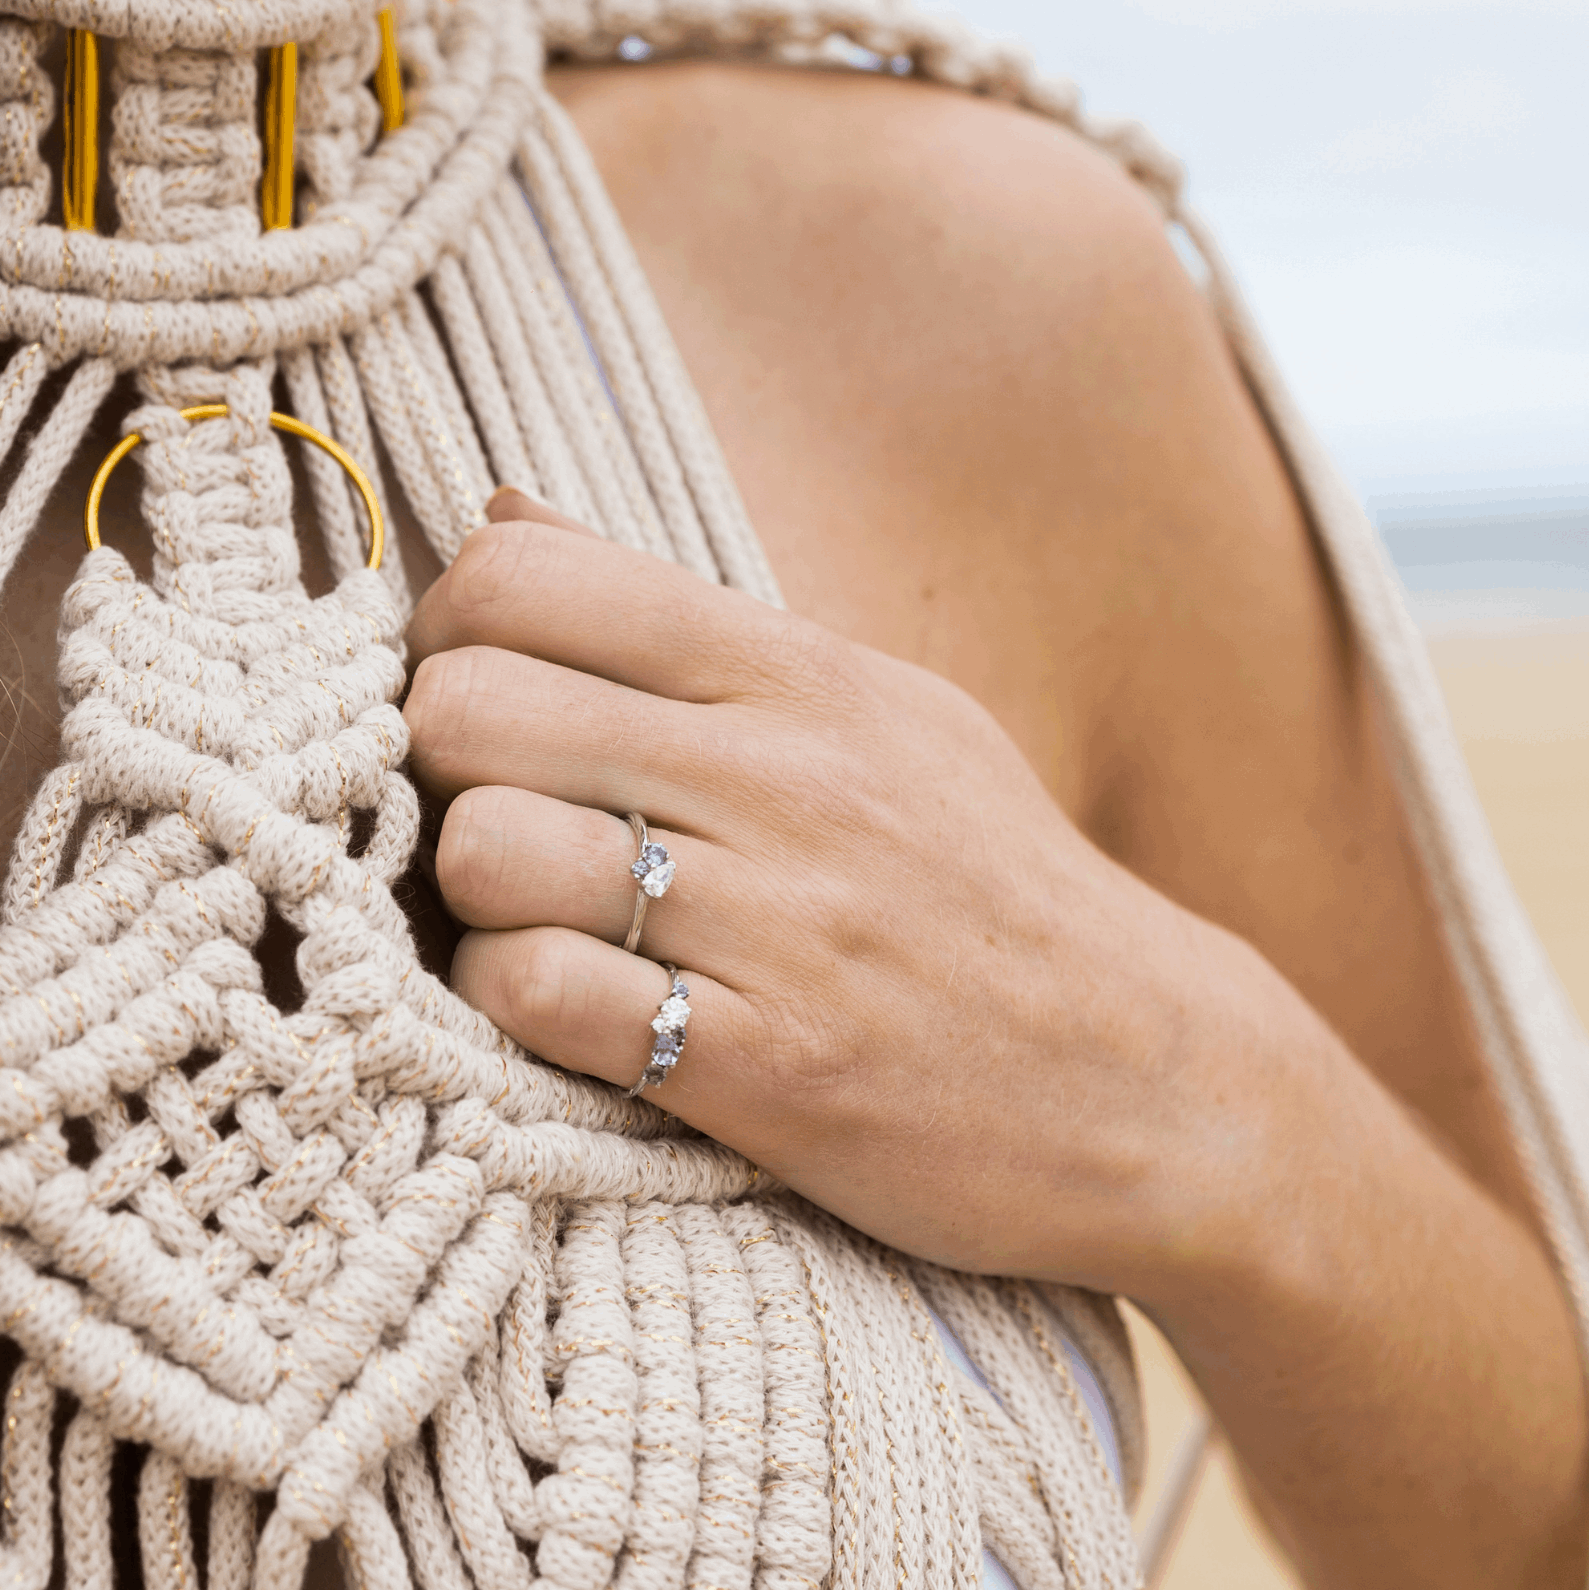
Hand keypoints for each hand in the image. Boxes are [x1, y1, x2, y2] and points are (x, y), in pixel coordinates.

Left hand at [403, 492, 1334, 1297]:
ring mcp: (777, 923)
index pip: (520, 573)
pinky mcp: (770, 1069)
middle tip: (477, 814)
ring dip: (465, 897)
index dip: (444, 631)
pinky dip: (512, 1006)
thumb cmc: (987, 883)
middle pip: (466, 705)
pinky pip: (543, 1001)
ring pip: (486, 853)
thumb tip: (499, 507)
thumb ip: (679, 615)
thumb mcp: (875, 707)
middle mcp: (780, 773)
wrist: (1160, 1081)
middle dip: (428, 765)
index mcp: (796, 670)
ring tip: (524, 919)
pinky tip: (568, 1008)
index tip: (471, 695)